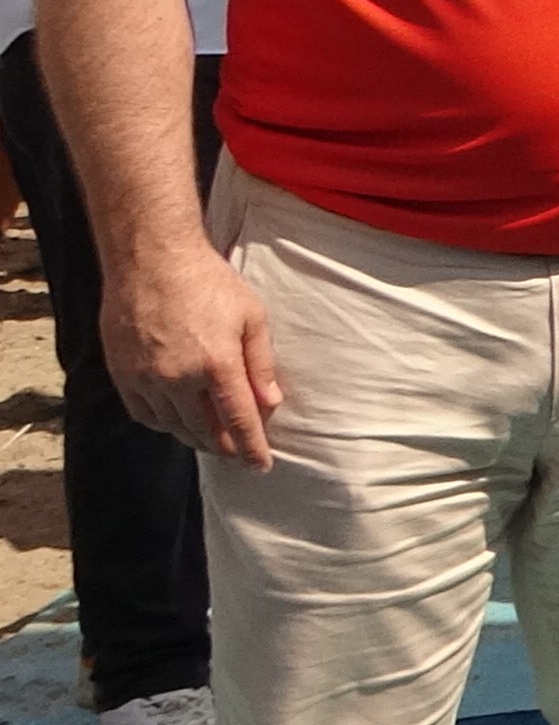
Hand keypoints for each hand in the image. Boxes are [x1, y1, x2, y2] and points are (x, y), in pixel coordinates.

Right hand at [102, 235, 282, 469]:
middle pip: (205, 431)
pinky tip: (177, 422)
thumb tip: (270, 404)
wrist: (151, 259)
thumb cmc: (209, 282)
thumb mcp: (251, 316)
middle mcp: (178, 378)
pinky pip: (144, 414)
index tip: (262, 466)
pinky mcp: (122, 373)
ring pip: (174, 427)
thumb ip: (261, 363)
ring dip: (196, 438)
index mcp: (216, 364)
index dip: (252, 448)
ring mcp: (146, 378)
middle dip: (226, 448)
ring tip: (213, 440)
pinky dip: (164, 424)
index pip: (238, 421)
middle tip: (240, 454)